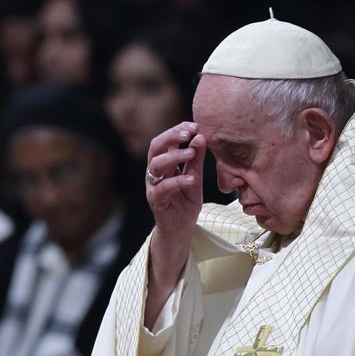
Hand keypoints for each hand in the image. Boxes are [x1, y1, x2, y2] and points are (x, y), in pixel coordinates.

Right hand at [145, 122, 205, 325]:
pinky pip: (162, 189)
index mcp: (163, 164)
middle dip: (171, 136)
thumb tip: (201, 136)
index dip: (177, 130)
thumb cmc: (186, 202)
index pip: (165, 140)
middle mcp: (154, 173)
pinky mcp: (156, 202)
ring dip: (174, 156)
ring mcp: (153, 187)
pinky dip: (177, 181)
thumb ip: (196, 159)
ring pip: (155, 166)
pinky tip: (191, 178)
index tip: (194, 124)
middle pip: (155, 147)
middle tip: (188, 132)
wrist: (181, 231)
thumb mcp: (194, 177)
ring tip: (191, 152)